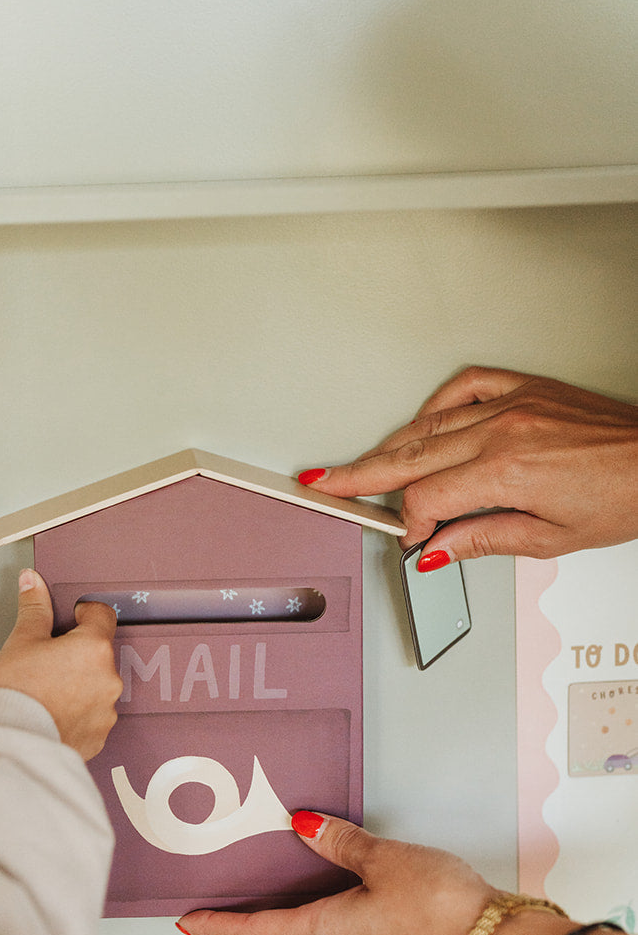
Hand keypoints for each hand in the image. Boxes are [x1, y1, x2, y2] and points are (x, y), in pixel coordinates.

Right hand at [0, 570, 122, 758]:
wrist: (10, 743)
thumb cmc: (15, 693)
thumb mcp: (20, 641)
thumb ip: (33, 609)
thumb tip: (32, 582)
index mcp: (93, 648)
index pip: (102, 615)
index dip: (84, 613)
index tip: (71, 618)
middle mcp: (108, 680)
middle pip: (99, 654)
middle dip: (77, 654)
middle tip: (47, 661)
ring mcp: (106, 712)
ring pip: (97, 687)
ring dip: (79, 685)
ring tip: (47, 692)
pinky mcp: (98, 737)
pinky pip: (92, 717)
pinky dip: (76, 713)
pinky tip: (52, 713)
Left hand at [177, 812, 496, 934]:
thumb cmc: (439, 908)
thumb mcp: (382, 861)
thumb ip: (341, 842)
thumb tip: (304, 826)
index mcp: (325, 934)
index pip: (255, 934)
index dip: (219, 927)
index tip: (189, 922)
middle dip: (246, 925)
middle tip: (218, 909)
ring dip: (284, 920)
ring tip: (266, 896)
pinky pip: (343, 932)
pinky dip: (321, 914)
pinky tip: (331, 892)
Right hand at [298, 367, 637, 563]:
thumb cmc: (624, 496)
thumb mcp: (550, 538)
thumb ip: (482, 539)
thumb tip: (437, 549)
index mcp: (505, 471)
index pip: (425, 497)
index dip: (410, 523)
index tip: (412, 539)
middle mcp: (503, 430)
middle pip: (410, 456)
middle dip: (361, 474)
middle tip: (325, 483)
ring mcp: (513, 403)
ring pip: (430, 423)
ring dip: (388, 444)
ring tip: (359, 461)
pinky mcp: (527, 389)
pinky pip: (466, 385)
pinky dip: (436, 405)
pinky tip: (422, 420)